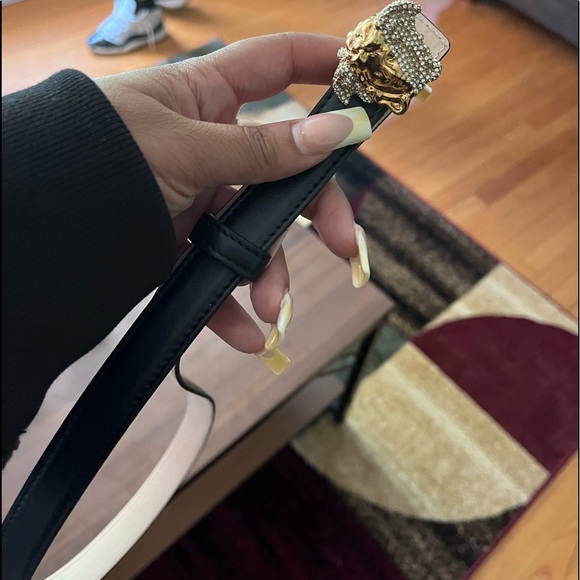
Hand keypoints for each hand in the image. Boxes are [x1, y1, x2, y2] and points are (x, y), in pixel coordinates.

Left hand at [96, 33, 371, 361]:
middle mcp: (211, 144)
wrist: (36, 230)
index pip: (277, 64)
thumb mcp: (186, 148)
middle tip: (345, 244)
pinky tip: (247, 335)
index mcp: (207, 97)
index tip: (369, 77)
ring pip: (255, 231)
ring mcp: (199, 196)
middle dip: (318, 210)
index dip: (324, 62)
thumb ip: (260, 148)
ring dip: (269, 274)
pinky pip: (217, 271)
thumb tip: (335, 130)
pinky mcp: (182, 242)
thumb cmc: (102, 159)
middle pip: (286, 169)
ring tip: (271, 309)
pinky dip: (231, 304)